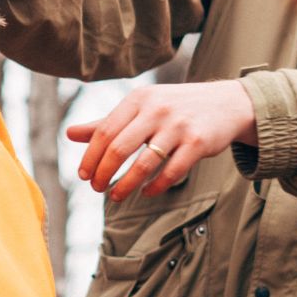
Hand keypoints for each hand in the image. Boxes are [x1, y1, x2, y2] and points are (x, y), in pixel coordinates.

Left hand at [68, 81, 256, 200]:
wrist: (227, 103)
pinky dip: (155, 187)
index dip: (90, 156)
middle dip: (103, 173)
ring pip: (144, 163)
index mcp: (138, 99)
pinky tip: (146, 193)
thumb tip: (69, 133)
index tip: (83, 175)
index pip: (104, 131)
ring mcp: (179, 126)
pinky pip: (171, 172)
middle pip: (119, 148)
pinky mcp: (198, 143)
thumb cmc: (175, 107)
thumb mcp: (140, 108)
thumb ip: (106, 122)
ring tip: (116, 197)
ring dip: (125, 185)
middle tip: (96, 188)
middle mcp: (157, 110)